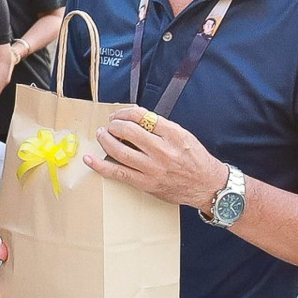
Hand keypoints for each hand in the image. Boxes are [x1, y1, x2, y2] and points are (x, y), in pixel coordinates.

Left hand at [88, 107, 228, 208]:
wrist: (207, 185)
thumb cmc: (195, 159)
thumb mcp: (183, 135)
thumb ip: (161, 127)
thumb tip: (134, 118)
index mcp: (173, 134)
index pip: (142, 116)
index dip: (124, 112)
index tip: (119, 115)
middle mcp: (163, 150)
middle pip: (128, 131)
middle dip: (113, 125)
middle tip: (109, 125)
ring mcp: (153, 168)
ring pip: (120, 151)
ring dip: (105, 140)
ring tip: (101, 135)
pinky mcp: (146, 183)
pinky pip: (118, 173)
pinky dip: (100, 166)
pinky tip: (90, 159)